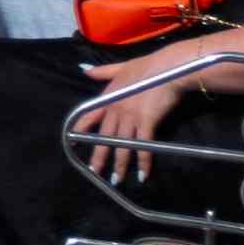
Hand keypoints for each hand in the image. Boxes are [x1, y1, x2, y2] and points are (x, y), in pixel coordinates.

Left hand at [67, 62, 201, 180]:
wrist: (170, 67)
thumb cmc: (148, 66)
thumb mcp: (122, 66)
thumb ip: (104, 72)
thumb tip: (85, 70)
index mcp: (108, 96)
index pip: (88, 115)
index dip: (80, 129)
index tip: (73, 141)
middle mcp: (116, 108)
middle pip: (104, 136)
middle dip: (99, 155)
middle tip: (95, 171)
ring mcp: (130, 116)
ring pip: (121, 145)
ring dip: (119, 164)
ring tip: (116, 179)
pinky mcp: (147, 121)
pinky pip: (143, 146)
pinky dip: (143, 161)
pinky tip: (142, 174)